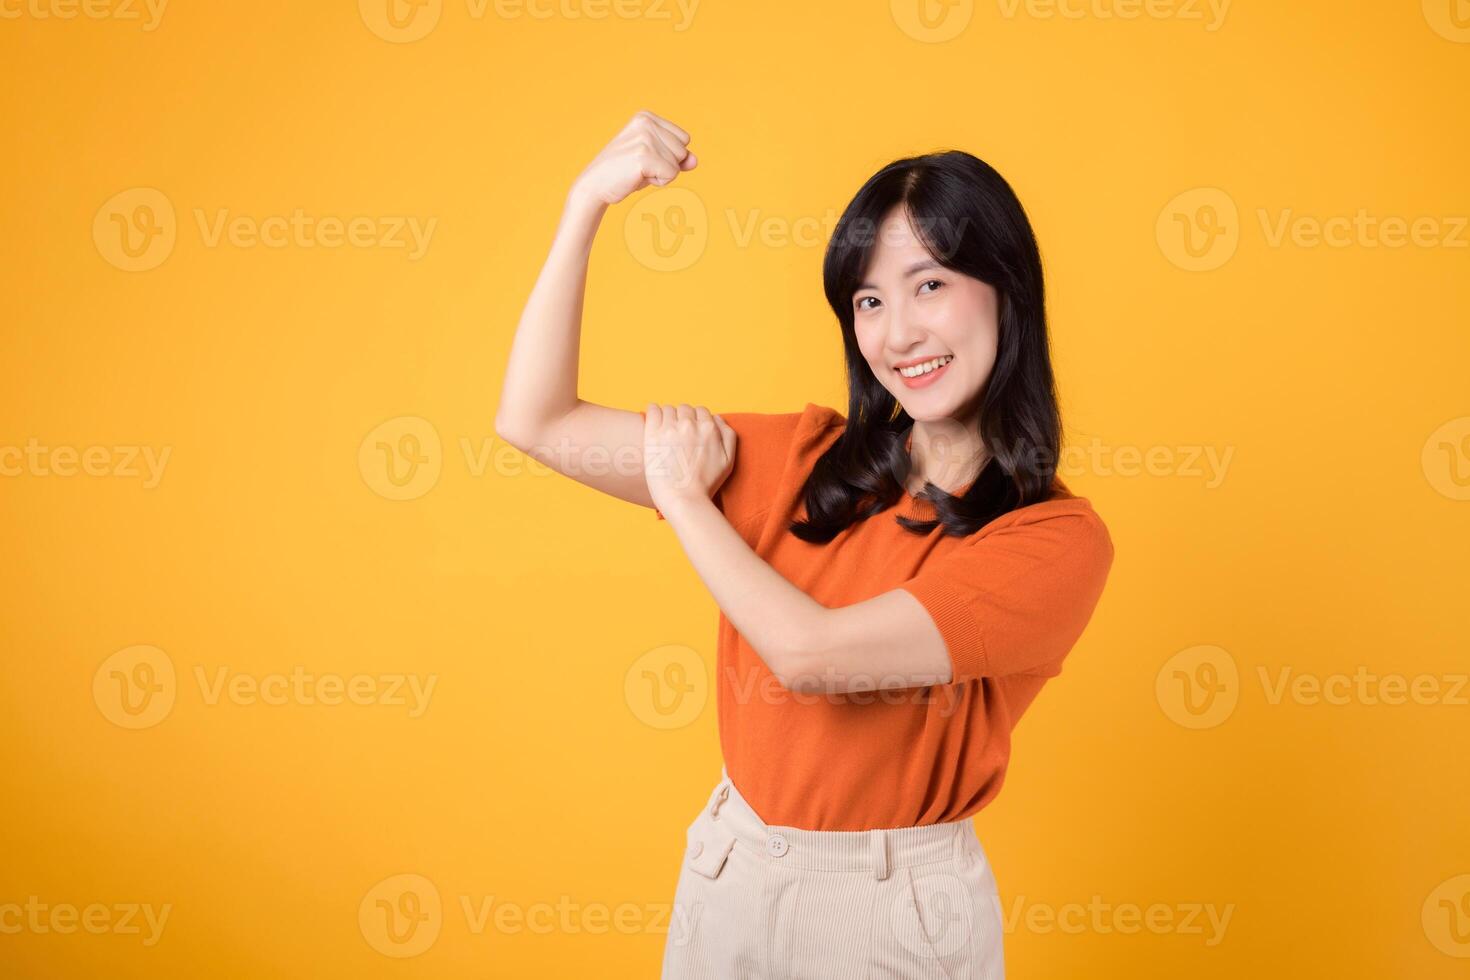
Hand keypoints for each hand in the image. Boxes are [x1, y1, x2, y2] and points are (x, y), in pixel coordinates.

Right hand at [570, 110, 697, 208]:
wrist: (595, 185)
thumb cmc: (625, 173)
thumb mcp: (654, 160)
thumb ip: (677, 158)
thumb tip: (694, 160)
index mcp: (646, 117)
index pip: (684, 139)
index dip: (669, 155)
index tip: (644, 158)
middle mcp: (646, 122)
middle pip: (683, 150)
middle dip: (666, 165)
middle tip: (639, 167)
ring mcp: (645, 137)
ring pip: (678, 163)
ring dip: (661, 174)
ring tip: (637, 171)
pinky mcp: (644, 155)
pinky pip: (671, 174)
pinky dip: (658, 182)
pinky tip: (637, 177)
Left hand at [642, 403, 733, 514]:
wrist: (685, 500)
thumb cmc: (707, 484)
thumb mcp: (728, 460)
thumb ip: (728, 435)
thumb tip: (717, 418)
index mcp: (709, 429)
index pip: (701, 411)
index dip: (696, 420)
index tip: (691, 431)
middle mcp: (690, 425)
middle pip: (685, 409)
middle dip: (682, 418)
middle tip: (677, 433)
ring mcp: (670, 429)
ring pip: (668, 409)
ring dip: (668, 416)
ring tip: (665, 430)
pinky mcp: (653, 435)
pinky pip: (653, 410)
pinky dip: (653, 411)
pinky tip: (653, 418)